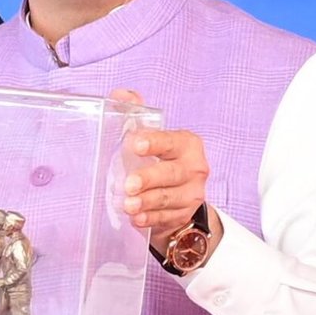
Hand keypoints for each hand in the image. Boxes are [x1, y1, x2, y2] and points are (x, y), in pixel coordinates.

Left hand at [122, 124, 222, 259]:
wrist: (177, 193)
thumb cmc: (160, 158)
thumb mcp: (152, 135)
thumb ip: (136, 113)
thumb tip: (121, 95)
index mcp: (186, 144)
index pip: (171, 142)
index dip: (154, 143)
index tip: (135, 144)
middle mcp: (194, 168)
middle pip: (171, 174)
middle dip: (149, 179)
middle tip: (128, 184)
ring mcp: (191, 194)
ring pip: (169, 199)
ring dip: (147, 202)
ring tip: (128, 205)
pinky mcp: (183, 215)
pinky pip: (166, 218)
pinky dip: (150, 219)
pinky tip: (137, 219)